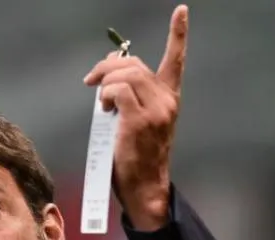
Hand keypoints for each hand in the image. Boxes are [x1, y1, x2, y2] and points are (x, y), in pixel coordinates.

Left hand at [83, 5, 188, 230]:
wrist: (145, 186)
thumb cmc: (138, 156)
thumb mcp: (136, 119)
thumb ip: (128, 93)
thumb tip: (110, 66)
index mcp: (169, 98)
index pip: (176, 60)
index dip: (178, 34)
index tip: (181, 11)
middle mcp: (167, 100)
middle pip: (134, 65)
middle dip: (107, 68)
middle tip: (92, 82)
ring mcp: (156, 110)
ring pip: (124, 76)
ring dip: (105, 84)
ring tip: (102, 103)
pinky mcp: (140, 120)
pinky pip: (117, 91)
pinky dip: (105, 96)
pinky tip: (105, 109)